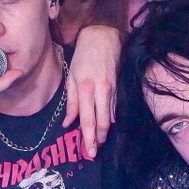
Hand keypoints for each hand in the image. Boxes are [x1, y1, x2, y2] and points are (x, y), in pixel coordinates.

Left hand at [63, 25, 118, 158]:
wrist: (103, 37)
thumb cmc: (83, 56)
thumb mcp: (71, 77)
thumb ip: (71, 102)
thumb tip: (68, 124)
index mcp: (85, 88)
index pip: (87, 120)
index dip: (88, 138)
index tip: (88, 152)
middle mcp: (101, 91)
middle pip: (102, 123)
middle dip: (99, 140)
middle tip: (94, 152)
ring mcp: (113, 90)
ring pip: (111, 118)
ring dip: (105, 132)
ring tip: (99, 142)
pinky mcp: (121, 87)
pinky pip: (116, 108)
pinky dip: (111, 119)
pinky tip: (107, 127)